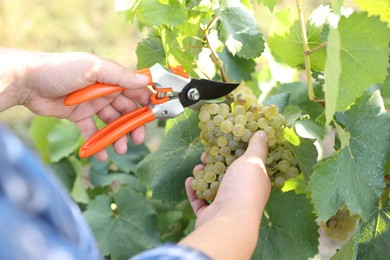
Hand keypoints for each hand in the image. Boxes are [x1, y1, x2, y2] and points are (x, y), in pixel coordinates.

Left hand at [0, 49, 150, 160]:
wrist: (28, 82)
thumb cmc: (61, 69)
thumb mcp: (94, 68)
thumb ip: (120, 76)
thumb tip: (146, 81)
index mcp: (110, 77)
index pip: (134, 91)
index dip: (146, 104)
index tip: (154, 117)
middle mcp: (104, 91)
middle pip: (125, 110)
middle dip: (133, 126)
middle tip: (137, 140)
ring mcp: (92, 105)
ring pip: (111, 123)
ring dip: (118, 136)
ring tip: (121, 150)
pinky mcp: (79, 117)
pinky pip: (92, 131)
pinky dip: (98, 143)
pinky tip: (101, 154)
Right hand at [181, 131, 270, 259]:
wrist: (228, 221)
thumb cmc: (243, 189)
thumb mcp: (253, 161)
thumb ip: (257, 147)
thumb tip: (263, 133)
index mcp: (255, 182)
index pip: (246, 165)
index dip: (235, 153)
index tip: (224, 143)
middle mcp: (241, 194)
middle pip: (227, 175)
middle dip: (215, 163)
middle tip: (206, 154)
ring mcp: (225, 205)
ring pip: (212, 187)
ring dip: (204, 176)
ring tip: (198, 167)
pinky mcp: (209, 214)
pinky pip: (199, 200)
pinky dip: (194, 190)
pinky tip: (189, 180)